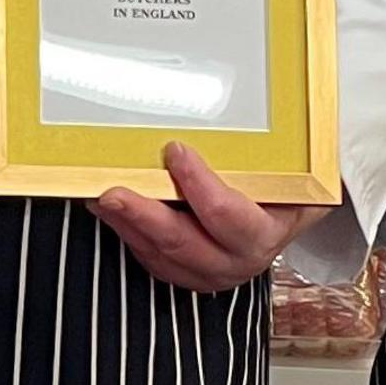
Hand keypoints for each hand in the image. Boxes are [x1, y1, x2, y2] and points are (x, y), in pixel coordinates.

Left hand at [94, 142, 326, 292]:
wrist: (285, 225)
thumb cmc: (282, 194)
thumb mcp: (283, 176)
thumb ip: (263, 157)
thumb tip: (237, 108)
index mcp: (263, 234)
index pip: (226, 212)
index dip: (198, 183)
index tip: (176, 150)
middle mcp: (236, 261)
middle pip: (182, 242)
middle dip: (142, 215)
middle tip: (112, 192)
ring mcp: (209, 274)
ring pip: (160, 255)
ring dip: (126, 225)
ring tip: (100, 198)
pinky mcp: (186, 276)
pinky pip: (151, 260)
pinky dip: (128, 235)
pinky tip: (110, 213)